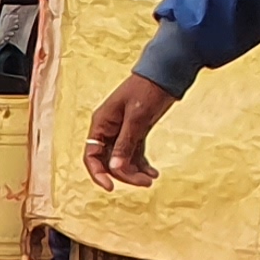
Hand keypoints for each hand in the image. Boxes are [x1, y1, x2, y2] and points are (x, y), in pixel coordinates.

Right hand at [83, 71, 172, 186]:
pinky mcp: (138, 130)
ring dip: (135, 171)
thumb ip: (126, 143)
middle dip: (124, 174)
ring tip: (151, 179)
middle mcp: (109, 129)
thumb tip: (115, 168)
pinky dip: (142, 163)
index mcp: (101, 124)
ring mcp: (123, 131)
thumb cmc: (148, 89)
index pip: (92, 156)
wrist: (167, 72)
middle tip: (144, 182)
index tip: (110, 187)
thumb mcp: (137, 117)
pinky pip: (135, 152)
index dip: (98, 173)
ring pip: (123, 158)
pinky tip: (153, 173)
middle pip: (109, 160)